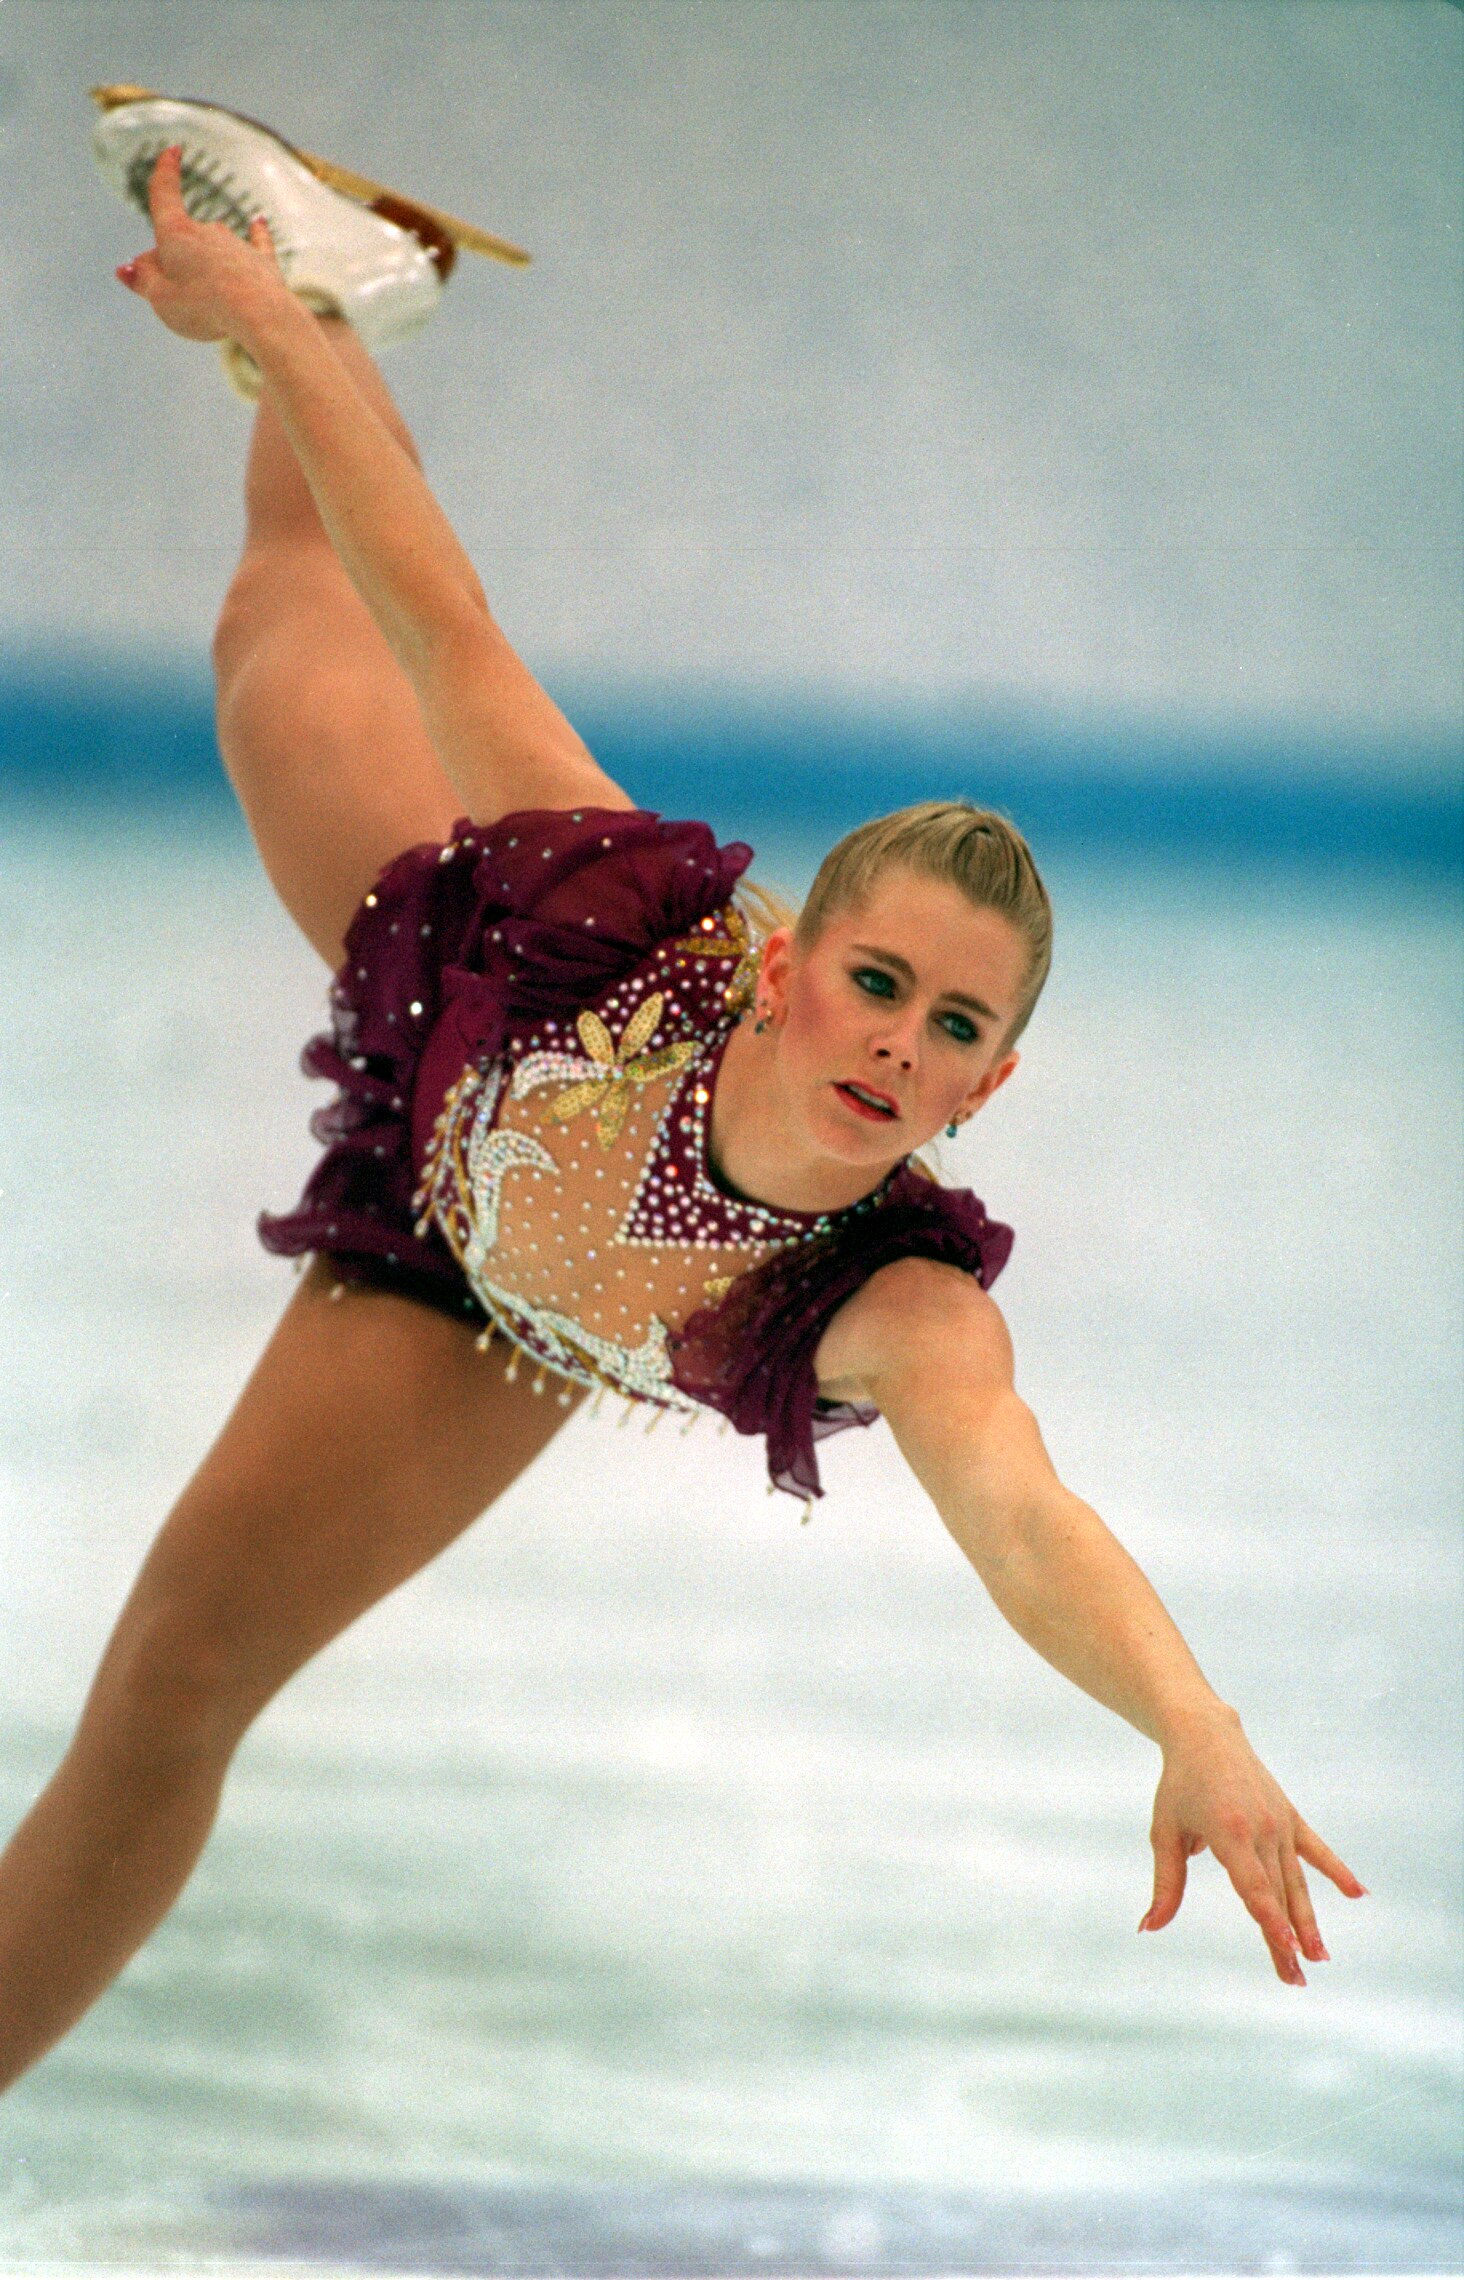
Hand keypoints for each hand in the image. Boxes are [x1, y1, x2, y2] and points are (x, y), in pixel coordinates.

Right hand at [115, 144, 289, 344]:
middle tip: (171, 300)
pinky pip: (256, 241)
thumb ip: (144, 281)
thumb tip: (126, 269)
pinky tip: (258, 221)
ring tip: (208, 306)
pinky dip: (255, 233)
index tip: (173, 149)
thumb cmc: (205, 308)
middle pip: (182, 239)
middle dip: (172, 262)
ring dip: (204, 270)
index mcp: (176, 232)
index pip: (165, 194)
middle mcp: (207, 229)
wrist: (260, 316)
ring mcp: (235, 243)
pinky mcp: (261, 260)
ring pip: (212, 251)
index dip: (165, 171)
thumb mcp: (162, 300)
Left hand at [1141, 1707, 1365, 1984]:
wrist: (1206, 1734)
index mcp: (1229, 1832)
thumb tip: (1149, 1927)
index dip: (1270, 1920)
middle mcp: (1261, 1829)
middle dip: (1287, 1940)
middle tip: (1296, 1980)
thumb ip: (1166, 1884)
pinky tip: (1359, 1894)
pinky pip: (1317, 1849)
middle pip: (1277, 1895)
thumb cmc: (1179, 1785)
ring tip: (1320, 1957)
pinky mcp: (1290, 1816)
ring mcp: (1280, 1822)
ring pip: (1297, 1881)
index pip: (1254, 1887)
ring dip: (1309, 1921)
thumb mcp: (1165, 1832)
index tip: (1287, 1949)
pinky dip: (1337, 1871)